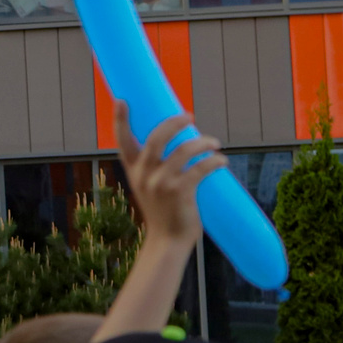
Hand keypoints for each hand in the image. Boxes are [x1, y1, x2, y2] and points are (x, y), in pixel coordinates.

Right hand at [113, 105, 224, 246]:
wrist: (167, 242)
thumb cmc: (163, 212)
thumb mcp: (149, 188)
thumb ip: (157, 168)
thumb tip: (183, 143)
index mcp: (134, 172)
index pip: (123, 141)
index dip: (121, 120)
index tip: (122, 101)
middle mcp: (144, 175)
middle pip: (156, 138)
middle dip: (174, 122)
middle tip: (189, 116)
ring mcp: (161, 183)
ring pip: (183, 150)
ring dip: (203, 142)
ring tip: (214, 142)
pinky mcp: (180, 192)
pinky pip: (201, 168)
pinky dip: (214, 161)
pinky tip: (221, 160)